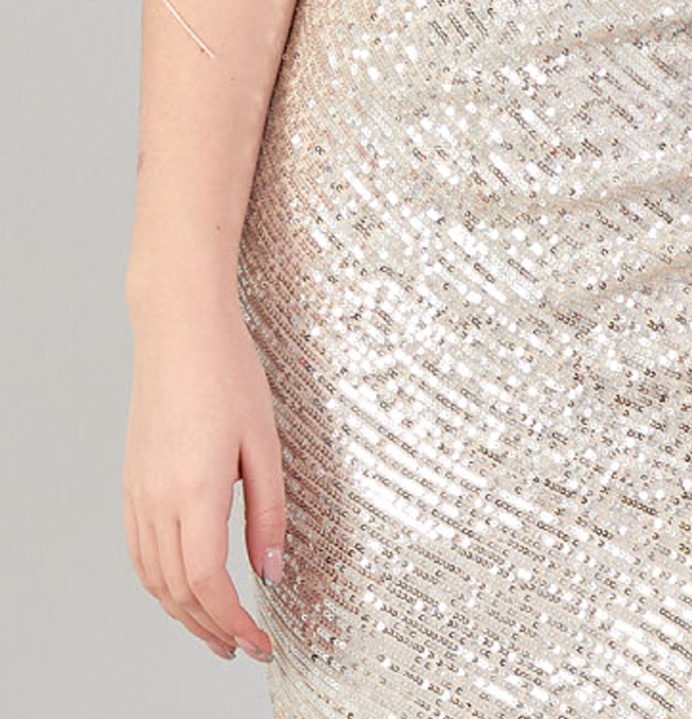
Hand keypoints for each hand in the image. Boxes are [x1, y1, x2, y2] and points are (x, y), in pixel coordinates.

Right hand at [124, 293, 285, 664]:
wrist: (180, 328)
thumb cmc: (229, 374)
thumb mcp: (266, 441)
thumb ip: (269, 512)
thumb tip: (271, 573)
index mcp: (194, 492)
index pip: (206, 583)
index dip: (233, 623)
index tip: (259, 644)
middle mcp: (157, 501)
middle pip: (177, 592)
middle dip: (211, 629)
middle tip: (244, 649)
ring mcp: (139, 493)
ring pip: (154, 579)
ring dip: (185, 614)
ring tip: (218, 630)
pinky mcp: (133, 483)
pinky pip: (141, 552)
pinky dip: (161, 584)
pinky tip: (183, 588)